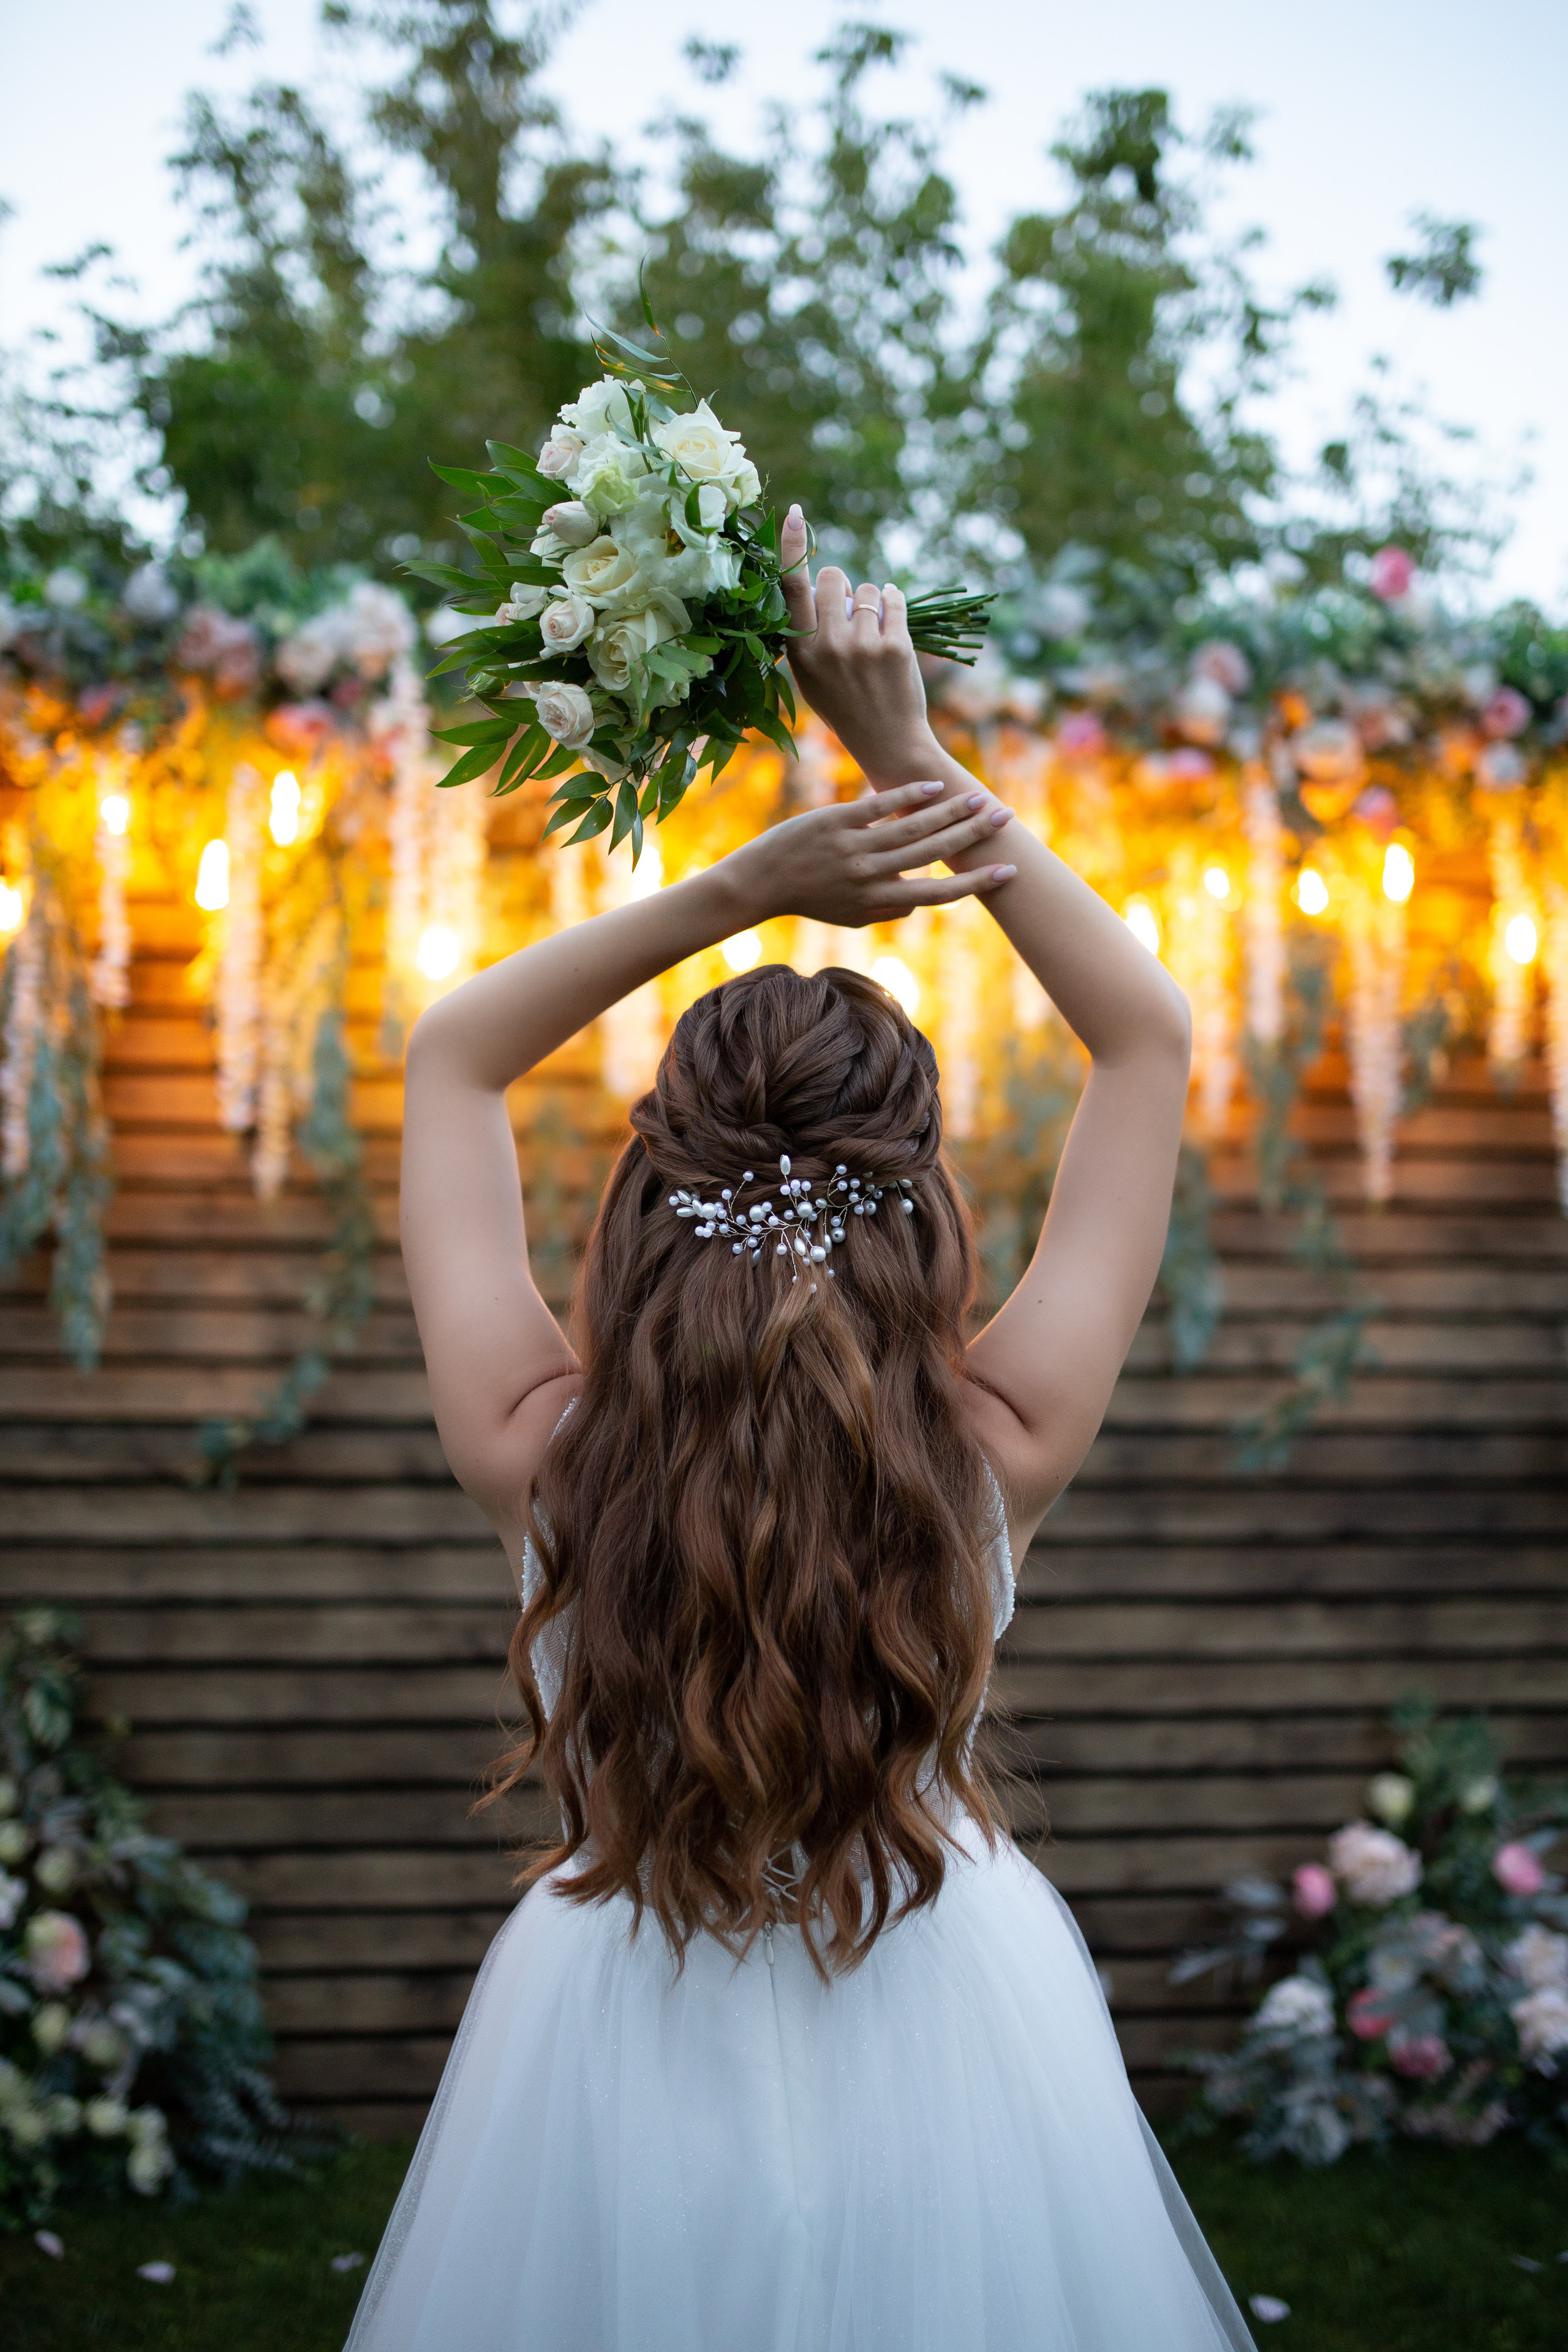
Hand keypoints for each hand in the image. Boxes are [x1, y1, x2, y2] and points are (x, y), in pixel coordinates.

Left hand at [722, 778, 1014, 928]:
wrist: (761, 882)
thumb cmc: (810, 899)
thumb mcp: (850, 917)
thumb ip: (886, 910)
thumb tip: (920, 901)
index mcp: (878, 899)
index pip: (937, 893)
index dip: (973, 883)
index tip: (1005, 871)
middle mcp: (870, 874)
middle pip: (933, 853)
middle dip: (972, 837)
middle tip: (1004, 819)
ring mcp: (853, 846)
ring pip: (912, 827)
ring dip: (950, 812)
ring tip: (979, 800)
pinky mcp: (836, 820)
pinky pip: (879, 806)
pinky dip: (908, 795)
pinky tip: (934, 785)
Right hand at [779, 506, 939, 783]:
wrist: (887, 741)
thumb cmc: (845, 705)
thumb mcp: (812, 676)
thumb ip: (810, 633)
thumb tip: (823, 583)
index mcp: (801, 653)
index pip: (792, 588)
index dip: (792, 547)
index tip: (794, 514)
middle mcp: (828, 647)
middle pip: (835, 578)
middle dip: (845, 585)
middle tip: (851, 614)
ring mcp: (863, 647)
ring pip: (869, 591)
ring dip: (873, 603)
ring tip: (873, 636)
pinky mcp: (895, 647)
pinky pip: (895, 601)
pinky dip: (895, 604)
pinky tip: (891, 623)